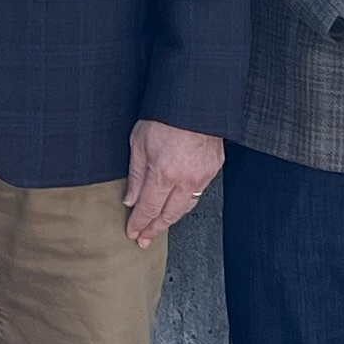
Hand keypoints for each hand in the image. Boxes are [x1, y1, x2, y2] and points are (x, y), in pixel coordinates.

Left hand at [125, 119, 223, 243]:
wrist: (194, 103)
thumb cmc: (164, 117)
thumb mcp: (139, 143)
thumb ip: (136, 175)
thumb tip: (130, 200)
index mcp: (163, 174)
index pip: (148, 209)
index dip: (139, 224)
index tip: (133, 233)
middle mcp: (184, 180)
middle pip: (168, 215)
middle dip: (154, 230)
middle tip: (144, 240)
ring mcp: (202, 176)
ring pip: (186, 207)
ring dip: (171, 219)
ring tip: (159, 226)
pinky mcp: (213, 169)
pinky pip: (198, 192)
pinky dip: (186, 201)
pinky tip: (177, 204)